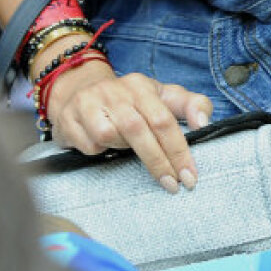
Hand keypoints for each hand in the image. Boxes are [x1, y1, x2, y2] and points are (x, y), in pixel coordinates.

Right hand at [44, 60, 212, 192]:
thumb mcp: (164, 97)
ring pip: (110, 137)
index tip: (190, 175)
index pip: (164, 120)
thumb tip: (204, 124)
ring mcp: (88, 103)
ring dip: (120, 149)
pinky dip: (98, 150)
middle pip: (140, 131)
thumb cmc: (131, 100)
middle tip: (173, 185)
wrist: (78, 90)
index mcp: (141, 86)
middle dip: (159, 162)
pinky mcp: (66, 119)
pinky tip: (100, 143)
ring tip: (122, 145)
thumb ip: (193, 105)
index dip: (179, 150)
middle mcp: (115, 91)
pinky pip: (88, 145)